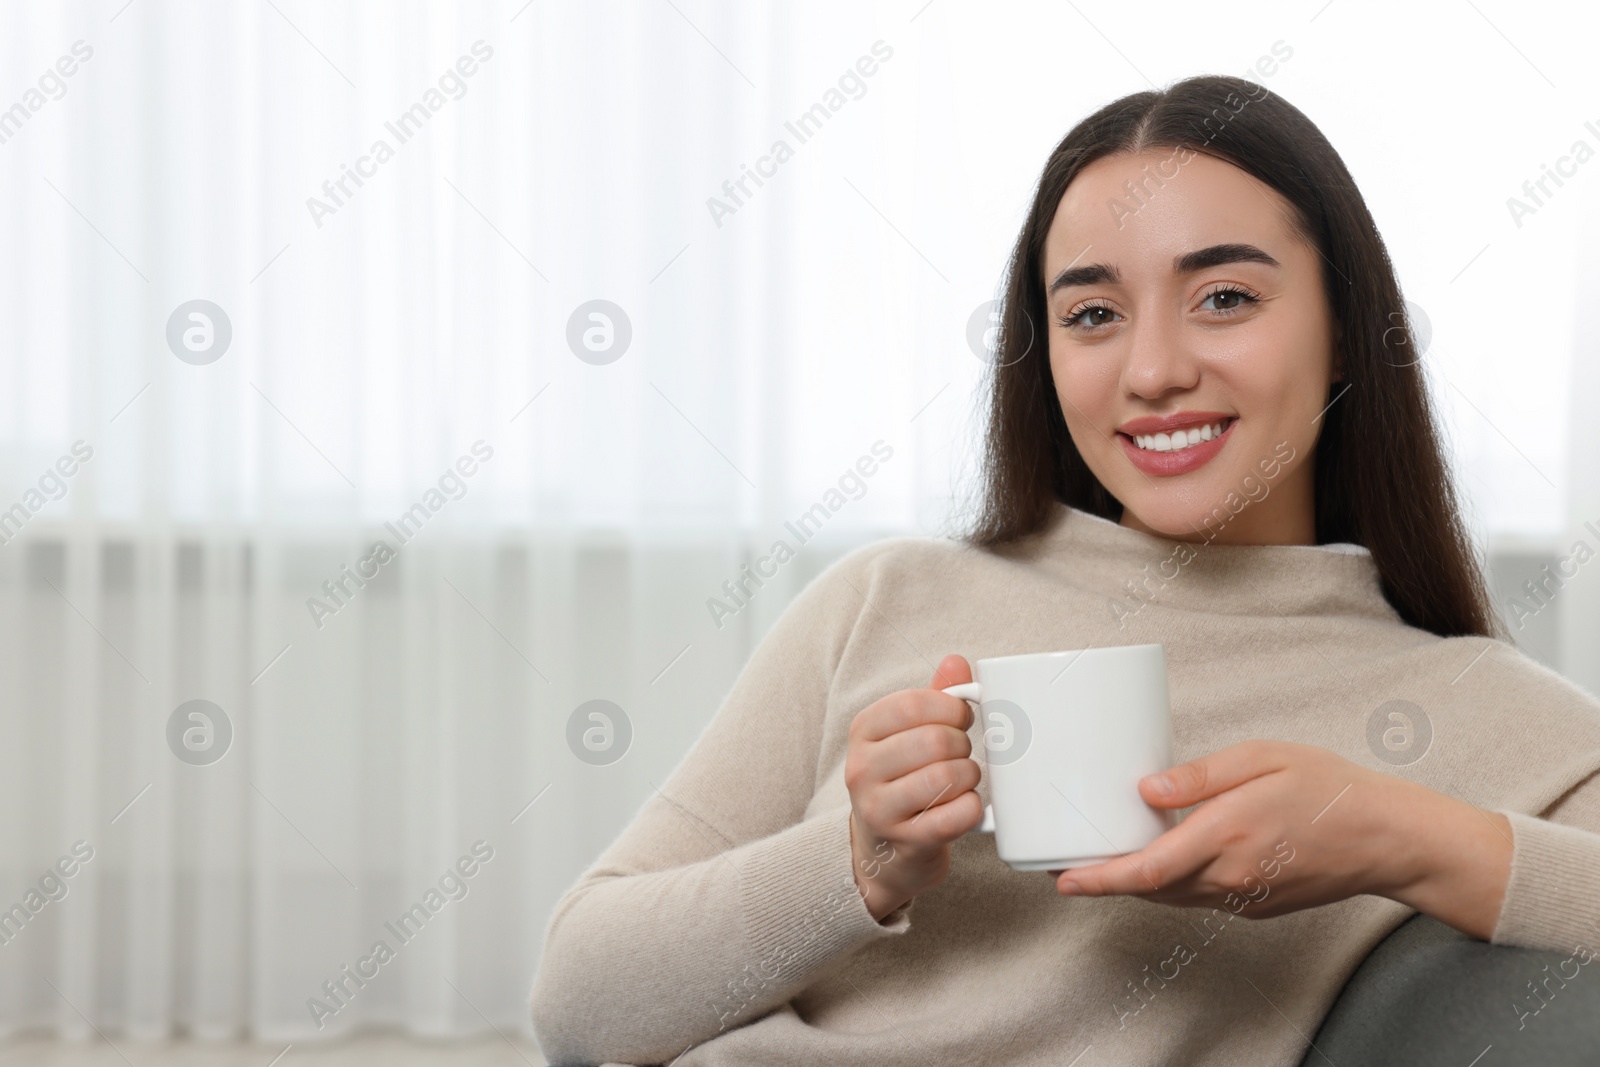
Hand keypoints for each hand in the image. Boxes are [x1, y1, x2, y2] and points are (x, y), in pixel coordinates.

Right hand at [845, 654, 984, 920]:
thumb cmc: (902, 781)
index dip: (950, 708)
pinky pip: (955, 816)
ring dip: (969, 776)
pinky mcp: (905, 842)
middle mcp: (862, 770)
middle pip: (933, 740)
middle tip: (963, 753)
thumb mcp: (906, 735)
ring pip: (945, 777)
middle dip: (962, 744)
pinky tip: (967, 806)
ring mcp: (879, 809)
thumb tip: (956, 662)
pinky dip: (972, 808)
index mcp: (862, 732)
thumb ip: (932, 698)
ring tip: (964, 779)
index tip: (961, 718)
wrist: (883, 852)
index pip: (912, 704)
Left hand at [1048, 739, 1483, 921]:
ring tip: (1103, 861)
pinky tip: (1162, 859)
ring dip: (1135, 884)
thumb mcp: (1263, 759)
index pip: (1145, 870)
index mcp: (1225, 837)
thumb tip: (1146, 788)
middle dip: (1105, 882)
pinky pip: (1200, 898)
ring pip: (1173, 897)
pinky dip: (1171, 884)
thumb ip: (1201, 775)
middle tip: (1066, 866)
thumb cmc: (1328, 788)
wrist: (1387, 837)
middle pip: (1149, 890)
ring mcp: (1244, 896)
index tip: (1062, 879)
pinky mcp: (1256, 904)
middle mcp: (1229, 876)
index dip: (1098, 879)